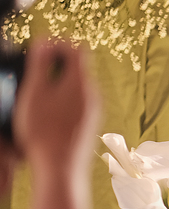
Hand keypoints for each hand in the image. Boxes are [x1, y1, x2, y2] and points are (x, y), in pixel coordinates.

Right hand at [12, 40, 99, 169]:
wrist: (60, 168)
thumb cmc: (44, 130)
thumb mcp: (35, 91)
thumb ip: (40, 64)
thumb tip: (46, 41)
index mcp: (82, 82)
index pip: (77, 48)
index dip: (57, 43)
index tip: (39, 49)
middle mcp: (94, 95)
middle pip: (77, 67)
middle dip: (56, 63)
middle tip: (34, 71)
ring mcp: (94, 110)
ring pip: (76, 86)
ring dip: (58, 83)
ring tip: (37, 92)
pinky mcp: (89, 124)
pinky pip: (76, 102)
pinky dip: (62, 100)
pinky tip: (47, 111)